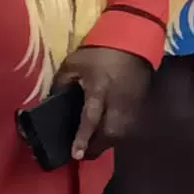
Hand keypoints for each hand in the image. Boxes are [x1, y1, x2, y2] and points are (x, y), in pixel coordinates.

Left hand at [60, 45, 151, 161]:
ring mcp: (132, 101)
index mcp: (99, 89)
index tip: (75, 155)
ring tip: (95, 145)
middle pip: (111, 131)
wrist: (133, 39)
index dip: (83, 138)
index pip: (91, 118)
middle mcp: (118, 99)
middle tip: (84, 155)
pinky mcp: (141, 100)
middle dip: (97, 146)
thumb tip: (52, 103)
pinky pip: (130, 122)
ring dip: (109, 141)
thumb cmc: (99, 51)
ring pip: (123, 130)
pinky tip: (109, 130)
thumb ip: (61, 84)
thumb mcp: (73, 64)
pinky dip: (119, 131)